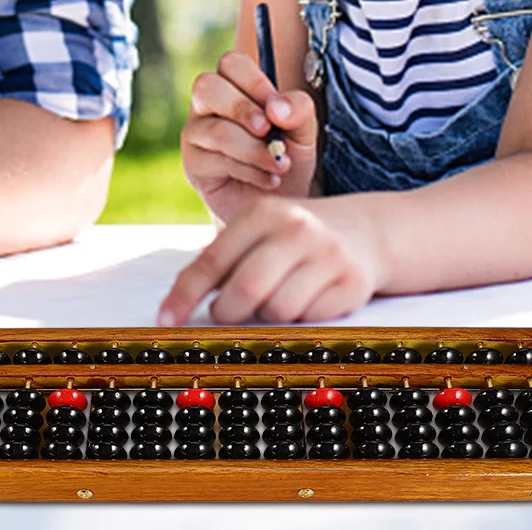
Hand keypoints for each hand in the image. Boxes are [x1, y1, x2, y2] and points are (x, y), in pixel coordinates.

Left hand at [158, 195, 380, 325]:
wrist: (366, 230)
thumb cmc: (296, 235)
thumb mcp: (259, 229)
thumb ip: (224, 258)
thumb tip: (180, 301)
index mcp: (263, 212)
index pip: (214, 259)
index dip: (186, 293)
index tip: (165, 319)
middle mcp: (296, 229)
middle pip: (246, 290)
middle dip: (227, 314)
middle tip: (224, 316)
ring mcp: (327, 256)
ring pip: (278, 311)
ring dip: (266, 318)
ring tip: (273, 300)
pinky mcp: (352, 284)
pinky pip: (310, 321)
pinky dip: (299, 321)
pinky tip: (306, 301)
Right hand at [180, 49, 318, 221]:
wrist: (281, 204)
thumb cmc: (287, 158)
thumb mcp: (304, 133)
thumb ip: (298, 111)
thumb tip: (276, 108)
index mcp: (233, 86)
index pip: (230, 63)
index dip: (253, 81)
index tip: (277, 108)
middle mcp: (207, 105)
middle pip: (206, 86)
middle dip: (242, 108)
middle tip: (268, 130)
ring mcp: (196, 134)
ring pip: (216, 130)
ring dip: (254, 150)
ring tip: (280, 165)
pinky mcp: (193, 165)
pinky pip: (216, 160)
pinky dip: (250, 171)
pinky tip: (268, 181)